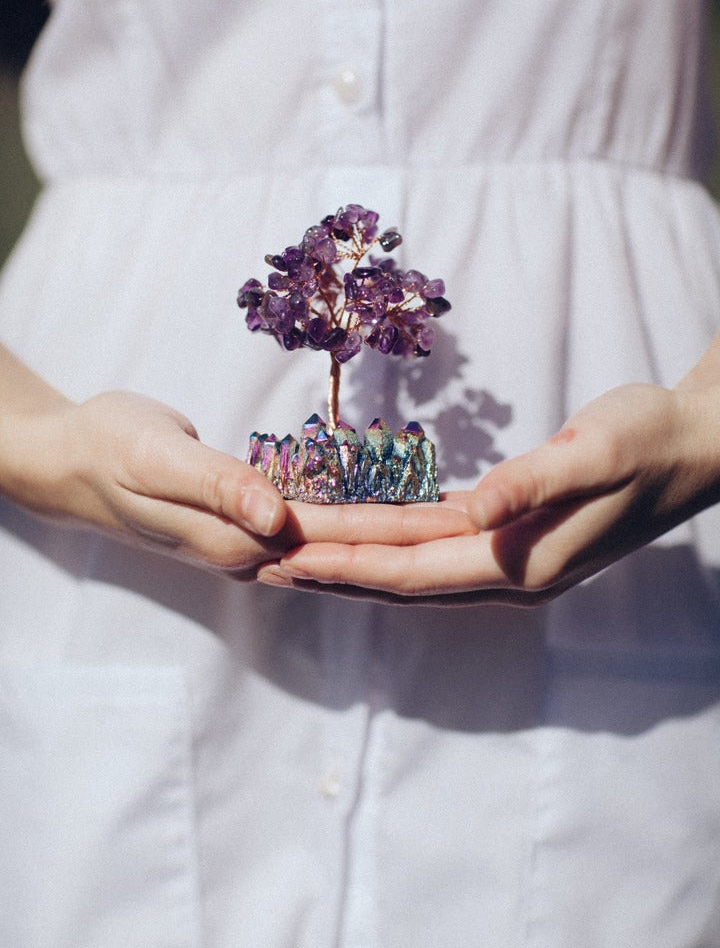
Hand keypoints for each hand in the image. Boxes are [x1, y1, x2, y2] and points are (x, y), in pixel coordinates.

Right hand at [2, 390, 472, 576]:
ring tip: (464, 528)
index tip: (470, 526)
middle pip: (359, 551)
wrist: (73, 461)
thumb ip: (217, 488)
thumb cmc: (110, 449)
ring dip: (403, 539)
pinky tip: (396, 522)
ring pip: (347, 548)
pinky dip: (366, 527)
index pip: (346, 540)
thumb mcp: (155, 458)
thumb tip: (277, 522)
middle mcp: (258, 554)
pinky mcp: (252, 526)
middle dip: (426, 540)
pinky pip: (323, 531)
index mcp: (243, 541)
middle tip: (495, 525)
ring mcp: (255, 545)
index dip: (409, 532)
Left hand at [263, 381, 719, 603]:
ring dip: (350, 557)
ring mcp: (507, 558)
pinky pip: (431, 542)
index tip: (286, 556)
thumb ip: (531, 485)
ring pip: (409, 562)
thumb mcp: (595, 454)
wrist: (690, 447)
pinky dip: (387, 539)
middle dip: (330, 566)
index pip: (411, 569)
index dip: (346, 564)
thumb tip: (475, 515)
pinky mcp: (508, 534)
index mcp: (520, 563)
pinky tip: (360, 530)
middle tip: (262, 557)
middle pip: (397, 574)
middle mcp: (506, 573)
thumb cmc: (645, 442)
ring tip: (294, 551)